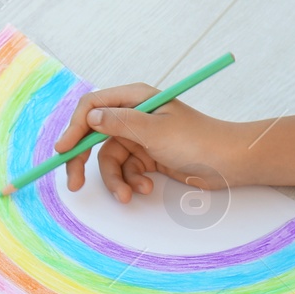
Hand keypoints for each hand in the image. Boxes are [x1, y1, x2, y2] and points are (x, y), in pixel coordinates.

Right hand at [52, 83, 240, 202]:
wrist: (231, 164)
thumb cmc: (198, 140)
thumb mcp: (155, 131)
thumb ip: (120, 123)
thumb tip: (90, 117)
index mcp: (135, 98)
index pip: (93, 107)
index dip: (75, 128)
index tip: (64, 151)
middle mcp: (134, 115)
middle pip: (94, 135)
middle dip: (83, 160)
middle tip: (73, 183)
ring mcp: (140, 137)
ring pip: (109, 159)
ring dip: (116, 179)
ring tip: (128, 195)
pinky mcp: (147, 157)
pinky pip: (126, 170)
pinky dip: (131, 182)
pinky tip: (145, 188)